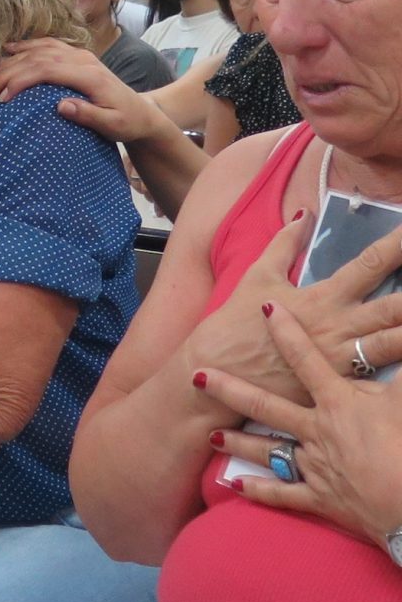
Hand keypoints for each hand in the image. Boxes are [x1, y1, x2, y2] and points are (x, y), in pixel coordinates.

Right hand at [0, 39, 163, 143]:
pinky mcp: (77, 56)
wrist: (141, 111)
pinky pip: (48, 45)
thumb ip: (88, 115)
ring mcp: (79, 55)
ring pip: (40, 49)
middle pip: (38, 58)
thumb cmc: (126, 122)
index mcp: (89, 75)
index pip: (47, 70)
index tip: (2, 97)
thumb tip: (61, 106)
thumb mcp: (112, 125)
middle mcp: (83, 59)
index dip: (22, 80)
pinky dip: (26, 46)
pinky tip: (9, 49)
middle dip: (8, 72)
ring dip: (12, 59)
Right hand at [187, 214, 401, 405]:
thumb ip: (283, 244)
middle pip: (398, 306)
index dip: (397, 245)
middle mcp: (340, 326)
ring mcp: (344, 359)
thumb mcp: (256, 276)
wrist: (217, 373)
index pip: (369, 264)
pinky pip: (383, 380)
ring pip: (398, 344)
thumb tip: (304, 213)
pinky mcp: (341, 388)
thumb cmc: (234, 323)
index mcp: (322, 297)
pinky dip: (398, 368)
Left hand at [199, 302, 401, 549]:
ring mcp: (314, 465)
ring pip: (268, 450)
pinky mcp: (321, 499)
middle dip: (229, 389)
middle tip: (197, 377)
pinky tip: (236, 487)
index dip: (286, 330)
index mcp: (336, 401)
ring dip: (237, 443)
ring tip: (210, 436)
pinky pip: (285, 494)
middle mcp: (315, 429)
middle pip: (265, 404)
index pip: (305, 357)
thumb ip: (401, 358)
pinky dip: (260, 490)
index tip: (266, 307)